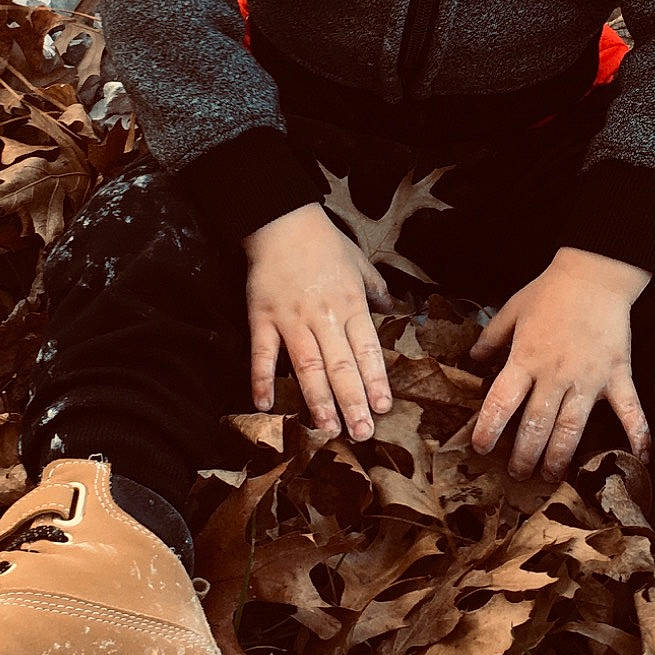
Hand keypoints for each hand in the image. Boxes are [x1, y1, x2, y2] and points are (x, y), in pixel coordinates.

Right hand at [243, 202, 394, 440]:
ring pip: (307, 365)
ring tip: (327, 428)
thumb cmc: (324, 243)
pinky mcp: (261, 317)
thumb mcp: (359, 263)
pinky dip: (262, 378)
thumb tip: (392, 308)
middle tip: (361, 433)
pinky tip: (265, 405)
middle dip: (352, 401)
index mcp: (350, 304)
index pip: (367, 350)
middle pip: (340, 365)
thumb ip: (376, 290)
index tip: (383, 408)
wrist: (282, 221)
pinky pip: (262, 353)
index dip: (375, 380)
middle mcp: (323, 316)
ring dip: (317, 399)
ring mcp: (291, 319)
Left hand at [466, 248, 651, 484]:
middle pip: (536, 425)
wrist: (595, 273)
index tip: (480, 447)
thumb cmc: (550, 291)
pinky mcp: (617, 376)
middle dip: (524, 455)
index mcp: (526, 359)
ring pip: (572, 428)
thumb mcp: (512, 309)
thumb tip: (472, 360)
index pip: (502, 402)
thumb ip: (492, 338)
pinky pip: (630, 412)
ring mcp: (589, 379)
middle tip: (517, 475)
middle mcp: (556, 374)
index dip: (488, 428)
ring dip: (560, 456)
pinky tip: (640, 462)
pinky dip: (638, 437)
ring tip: (550, 477)